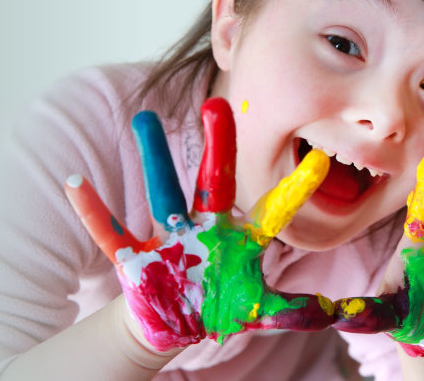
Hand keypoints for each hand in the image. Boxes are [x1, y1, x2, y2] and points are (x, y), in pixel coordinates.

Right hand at [64, 97, 339, 351]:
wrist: (175, 320)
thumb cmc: (219, 304)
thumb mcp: (261, 309)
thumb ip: (302, 309)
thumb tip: (348, 311)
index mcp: (238, 239)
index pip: (271, 211)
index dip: (293, 189)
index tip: (317, 161)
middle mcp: (205, 228)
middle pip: (213, 182)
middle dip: (217, 145)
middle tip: (218, 102)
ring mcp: (168, 239)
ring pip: (161, 192)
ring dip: (152, 157)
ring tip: (143, 116)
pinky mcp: (136, 258)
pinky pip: (111, 232)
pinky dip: (93, 211)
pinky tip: (76, 184)